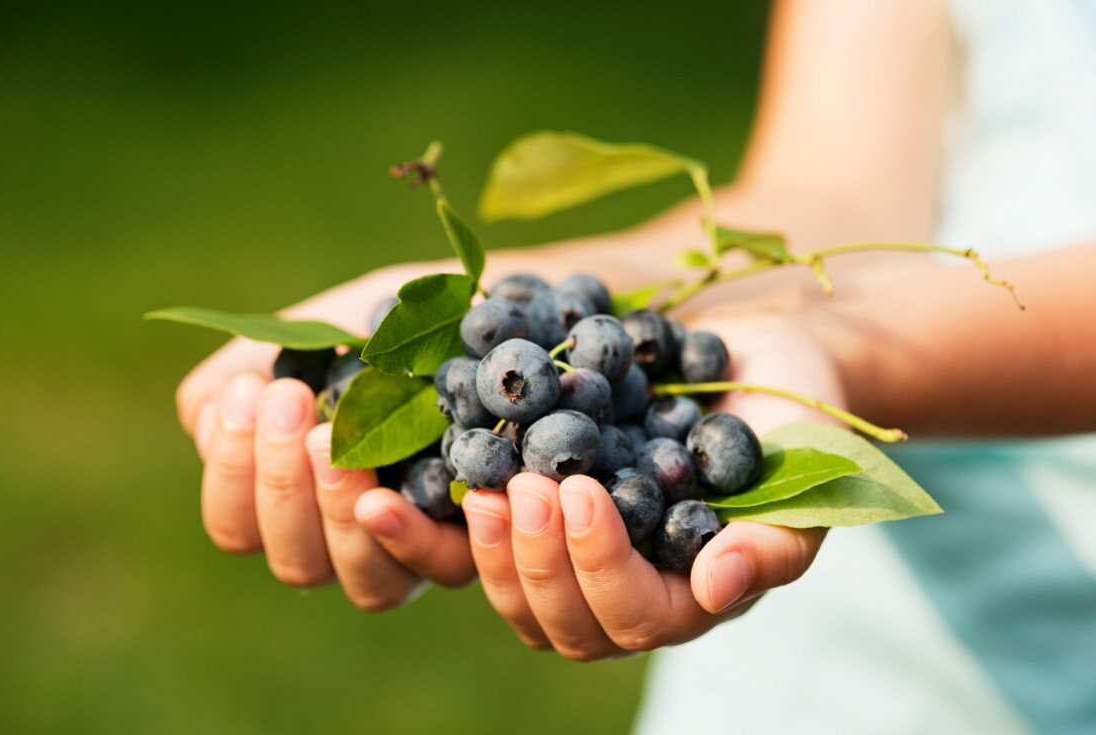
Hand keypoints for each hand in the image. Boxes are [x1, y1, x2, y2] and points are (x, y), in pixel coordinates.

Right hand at [176, 261, 475, 607]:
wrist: (473, 305)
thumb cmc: (378, 325)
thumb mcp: (300, 339)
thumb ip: (240, 378)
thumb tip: (204, 422)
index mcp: (295, 503)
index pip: (239, 525)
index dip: (230, 472)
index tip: (247, 393)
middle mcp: (351, 540)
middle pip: (298, 563)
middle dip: (282, 484)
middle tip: (288, 400)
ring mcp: (416, 549)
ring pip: (364, 580)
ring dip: (336, 509)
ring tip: (331, 436)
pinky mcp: (479, 539)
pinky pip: (440, 566)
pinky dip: (408, 538)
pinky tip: (383, 498)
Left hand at [460, 315, 841, 658]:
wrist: (753, 361)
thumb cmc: (791, 416)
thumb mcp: (806, 466)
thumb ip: (775, 536)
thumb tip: (718, 586)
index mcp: (691, 592)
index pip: (637, 613)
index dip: (601, 565)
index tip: (580, 490)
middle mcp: (630, 589)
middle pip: (564, 622)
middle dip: (535, 560)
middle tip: (521, 486)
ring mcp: (581, 560)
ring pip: (519, 598)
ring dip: (491, 549)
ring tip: (478, 486)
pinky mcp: (544, 519)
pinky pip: (494, 543)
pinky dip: (452, 525)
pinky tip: (429, 482)